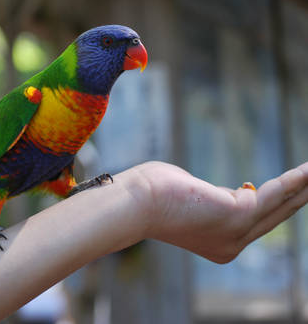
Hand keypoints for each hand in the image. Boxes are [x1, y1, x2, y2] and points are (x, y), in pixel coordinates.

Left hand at [127, 161, 307, 262]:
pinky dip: (294, 180)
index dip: (266, 197)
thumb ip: (216, 197)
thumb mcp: (192, 196)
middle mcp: (230, 245)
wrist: (134, 202)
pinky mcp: (238, 215)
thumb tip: (239, 193)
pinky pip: (274, 193)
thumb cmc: (151, 193)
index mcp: (217, 243)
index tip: (289, 184)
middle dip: (297, 198)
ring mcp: (236, 234)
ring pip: (279, 206)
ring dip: (303, 187)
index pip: (249, 218)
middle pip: (273, 217)